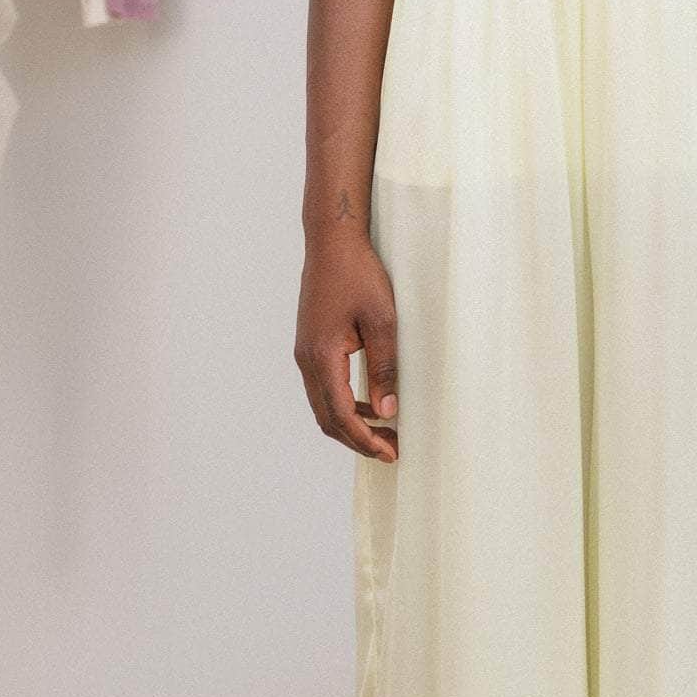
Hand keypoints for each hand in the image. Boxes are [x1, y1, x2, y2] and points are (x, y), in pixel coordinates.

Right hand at [295, 234, 398, 461]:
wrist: (332, 244)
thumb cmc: (359, 275)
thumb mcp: (383, 321)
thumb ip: (385, 367)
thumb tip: (387, 411)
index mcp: (322, 356)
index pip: (341, 414)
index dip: (365, 439)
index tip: (390, 452)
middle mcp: (306, 360)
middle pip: (327, 419)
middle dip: (358, 440)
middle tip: (391, 451)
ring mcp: (305, 354)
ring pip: (323, 406)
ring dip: (351, 425)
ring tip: (384, 433)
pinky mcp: (310, 347)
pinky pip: (323, 389)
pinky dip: (344, 405)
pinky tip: (370, 406)